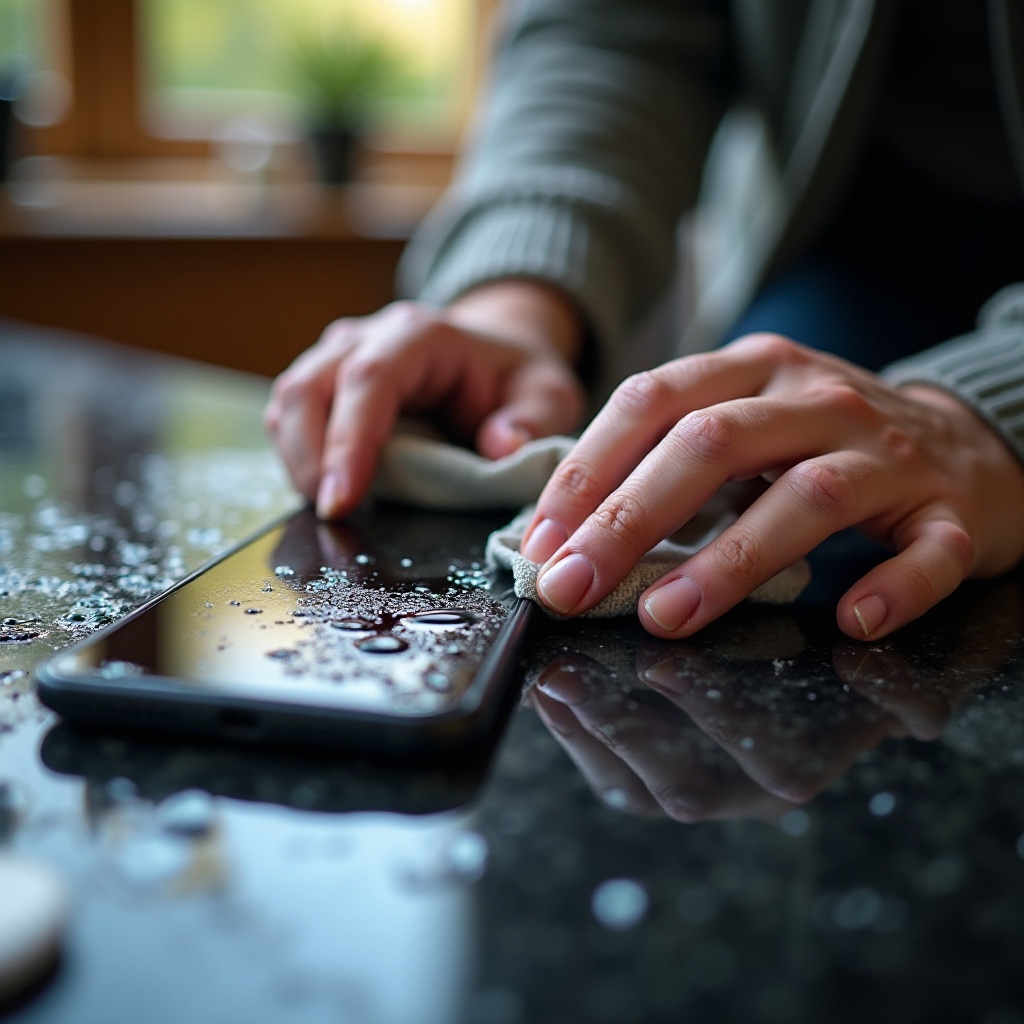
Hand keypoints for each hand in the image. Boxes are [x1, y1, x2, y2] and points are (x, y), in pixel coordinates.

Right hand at [264, 280, 585, 518]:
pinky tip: (327, 491)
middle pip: (308, 387)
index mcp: (421, 337)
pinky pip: (289, 419)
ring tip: (331, 507)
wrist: (492, 357)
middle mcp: (368, 338)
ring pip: (287, 402)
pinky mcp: (325, 386)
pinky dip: (298, 458)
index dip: (349, 440)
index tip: (345, 498)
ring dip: (297, 461)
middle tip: (332, 514)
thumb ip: (534, 419)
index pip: (369, 379)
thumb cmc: (516, 380)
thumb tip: (501, 447)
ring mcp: (338, 359)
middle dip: (310, 457)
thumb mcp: (550, 394)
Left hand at [519, 333, 1023, 639]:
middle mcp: (817, 397)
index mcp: (754, 368)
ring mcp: (890, 452)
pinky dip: (893, 587)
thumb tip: (563, 530)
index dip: (587, 472)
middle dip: (628, 521)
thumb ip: (666, 455)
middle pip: (712, 445)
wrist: (966, 438)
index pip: (653, 401)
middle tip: (572, 589)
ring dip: (730, 561)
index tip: (541, 542)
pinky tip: (851, 621)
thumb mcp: (744, 422)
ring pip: (809, 496)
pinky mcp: (953, 510)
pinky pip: (930, 551)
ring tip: (668, 617)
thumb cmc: (825, 442)